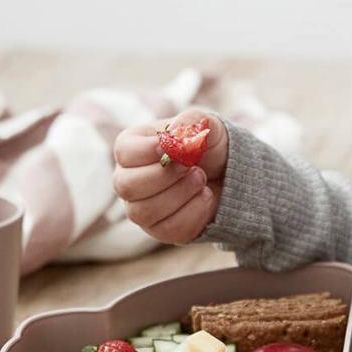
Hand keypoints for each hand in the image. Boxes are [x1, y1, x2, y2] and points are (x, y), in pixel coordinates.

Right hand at [112, 110, 227, 243]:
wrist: (227, 173)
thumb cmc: (206, 145)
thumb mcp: (205, 126)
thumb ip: (191, 122)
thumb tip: (176, 135)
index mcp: (132, 149)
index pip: (123, 152)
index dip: (147, 151)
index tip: (174, 148)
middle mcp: (128, 180)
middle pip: (126, 187)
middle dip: (164, 176)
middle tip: (191, 166)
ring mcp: (140, 207)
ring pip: (144, 212)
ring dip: (180, 194)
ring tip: (201, 178)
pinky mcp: (159, 229)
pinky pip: (168, 229)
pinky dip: (193, 212)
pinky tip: (205, 196)